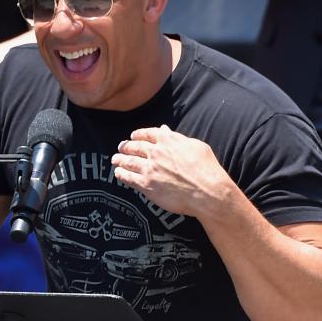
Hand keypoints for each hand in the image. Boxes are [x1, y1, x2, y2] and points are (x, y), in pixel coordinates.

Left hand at [111, 125, 232, 220]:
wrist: (206, 191)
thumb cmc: (206, 169)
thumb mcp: (195, 146)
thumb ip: (176, 138)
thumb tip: (164, 129)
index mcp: (168, 140)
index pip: (148, 134)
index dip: (138, 134)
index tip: (133, 136)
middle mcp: (155, 152)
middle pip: (134, 147)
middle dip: (125, 146)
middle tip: (121, 147)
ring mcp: (149, 169)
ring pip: (128, 161)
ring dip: (120, 160)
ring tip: (115, 159)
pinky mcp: (146, 185)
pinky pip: (129, 178)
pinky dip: (121, 175)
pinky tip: (118, 174)